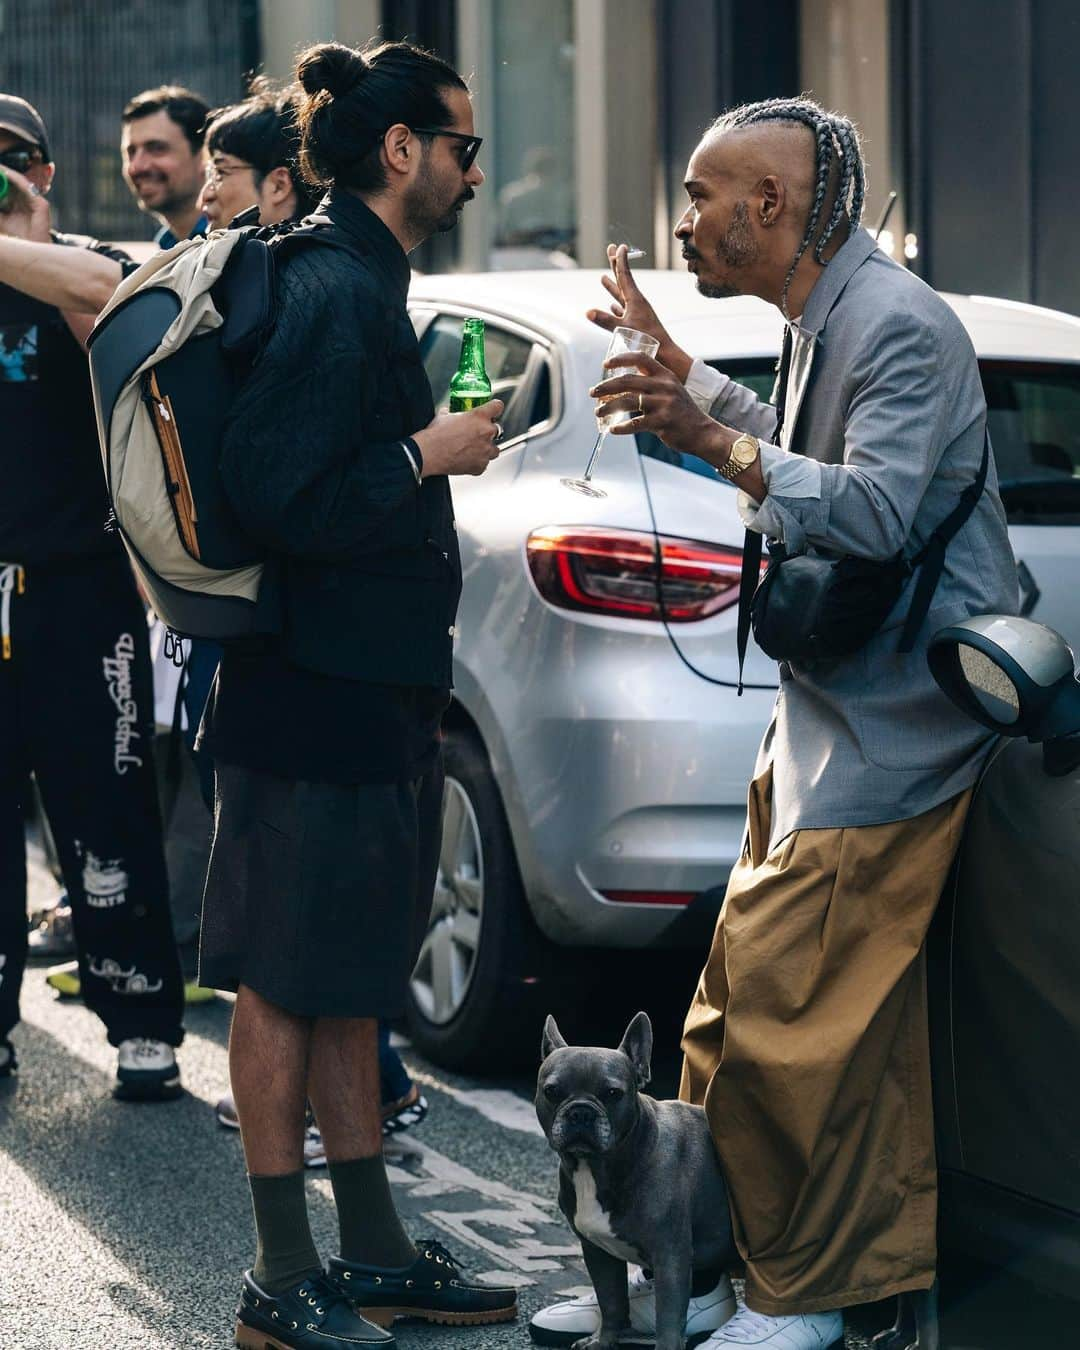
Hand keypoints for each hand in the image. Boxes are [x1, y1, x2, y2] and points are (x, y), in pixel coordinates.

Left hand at [0, 165, 50, 240]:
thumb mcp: (1, 218)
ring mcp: (36, 200)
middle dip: (2, 173)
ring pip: (19, 181)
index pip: (8, 185)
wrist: (32, 248)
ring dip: (6, 172)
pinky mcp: (41, 203)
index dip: (0, 178)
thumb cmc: (19, 236)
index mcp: (19, 202)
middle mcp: (28, 199)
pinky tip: (4, 172)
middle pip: (13, 181)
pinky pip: (26, 186)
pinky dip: (14, 178)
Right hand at [413, 398, 505, 477]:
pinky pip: (484, 464)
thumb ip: (453, 413)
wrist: (428, 454)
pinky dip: (478, 462)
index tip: (494, 411)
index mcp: (479, 416)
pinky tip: (467, 460)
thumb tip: (450, 413)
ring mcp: (485, 450)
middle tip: (476, 435)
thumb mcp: (444, 416)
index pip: (498, 407)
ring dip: (486, 448)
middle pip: (497, 429)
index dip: (495, 409)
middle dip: (488, 432)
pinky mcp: (481, 466)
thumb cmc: (435, 435)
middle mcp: (486, 432)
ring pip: (494, 449)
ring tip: (473, 450)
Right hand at [586, 244, 691, 382]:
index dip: (620, 261)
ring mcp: (637, 313)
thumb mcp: (624, 329)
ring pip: (621, 296)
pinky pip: (623, 310)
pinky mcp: (637, 324)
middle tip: (610, 249)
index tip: (618, 246)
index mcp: (636, 300)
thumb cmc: (647, 342)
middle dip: (615, 265)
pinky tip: (612, 305)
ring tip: (604, 277)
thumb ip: (606, 321)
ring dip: (612, 286)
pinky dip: (616, 306)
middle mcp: (637, 303)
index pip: (625, 276)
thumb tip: (588, 312)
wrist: (665, 354)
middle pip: (623, 280)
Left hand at [590, 352, 717, 453]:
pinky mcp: (662, 422)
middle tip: (593, 392)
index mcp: (665, 375)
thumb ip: (653, 384)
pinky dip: (621, 427)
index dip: (620, 359)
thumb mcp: (672, 390)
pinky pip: (635, 423)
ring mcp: (663, 404)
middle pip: (627, 380)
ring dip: (608, 407)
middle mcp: (664, 386)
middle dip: (605, 386)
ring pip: (627, 401)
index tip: (605, 364)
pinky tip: (613, 429)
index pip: (640, 358)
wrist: (702, 432)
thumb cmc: (682, 413)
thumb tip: (624, 385)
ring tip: (598, 412)